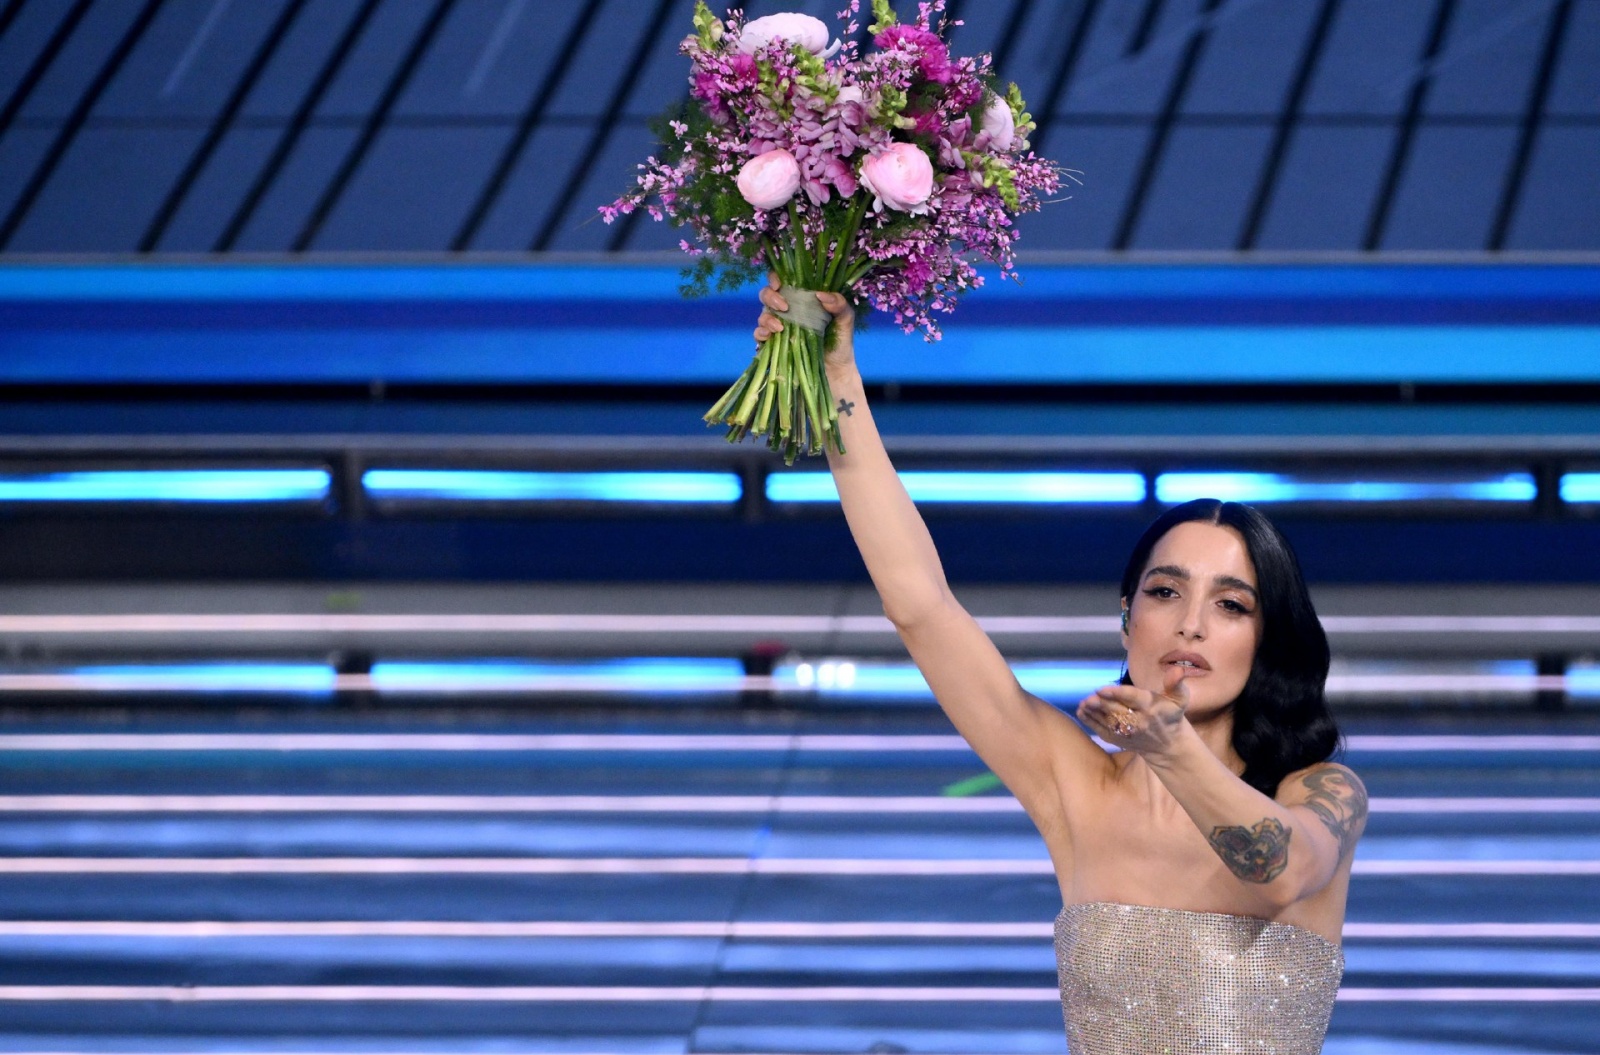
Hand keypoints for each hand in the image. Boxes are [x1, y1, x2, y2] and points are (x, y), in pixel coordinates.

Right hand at [754, 271, 855, 370]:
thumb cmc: (840, 340)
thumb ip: (839, 303)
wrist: (836, 368)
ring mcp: (779, 326)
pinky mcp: (774, 343)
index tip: (779, 283)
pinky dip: (760, 333)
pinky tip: (770, 335)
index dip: (775, 277)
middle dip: (770, 297)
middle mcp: (787, 310)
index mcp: (802, 298)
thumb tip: (820, 295)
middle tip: (784, 307)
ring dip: (766, 318)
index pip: (783, 280)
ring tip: (780, 327)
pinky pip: (759, 334)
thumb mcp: (845, 319)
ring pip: (762, 314)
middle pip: (767, 294)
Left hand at [1076, 662, 1190, 756]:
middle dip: (1102, 705)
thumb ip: (1175, 684)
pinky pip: (1102, 731)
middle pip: (1117, 711)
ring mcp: (1128, 733)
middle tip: (1089, 698)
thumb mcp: (1179, 699)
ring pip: (1107, 721)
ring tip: (1083, 704)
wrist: (1168, 745)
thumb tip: (1178, 670)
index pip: (1133, 699)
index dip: (1117, 693)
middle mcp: (1139, 722)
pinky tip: (1081, 712)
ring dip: (1093, 713)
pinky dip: (1091, 723)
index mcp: (1151, 707)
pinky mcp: (1119, 740)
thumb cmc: (1171, 715)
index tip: (1102, 688)